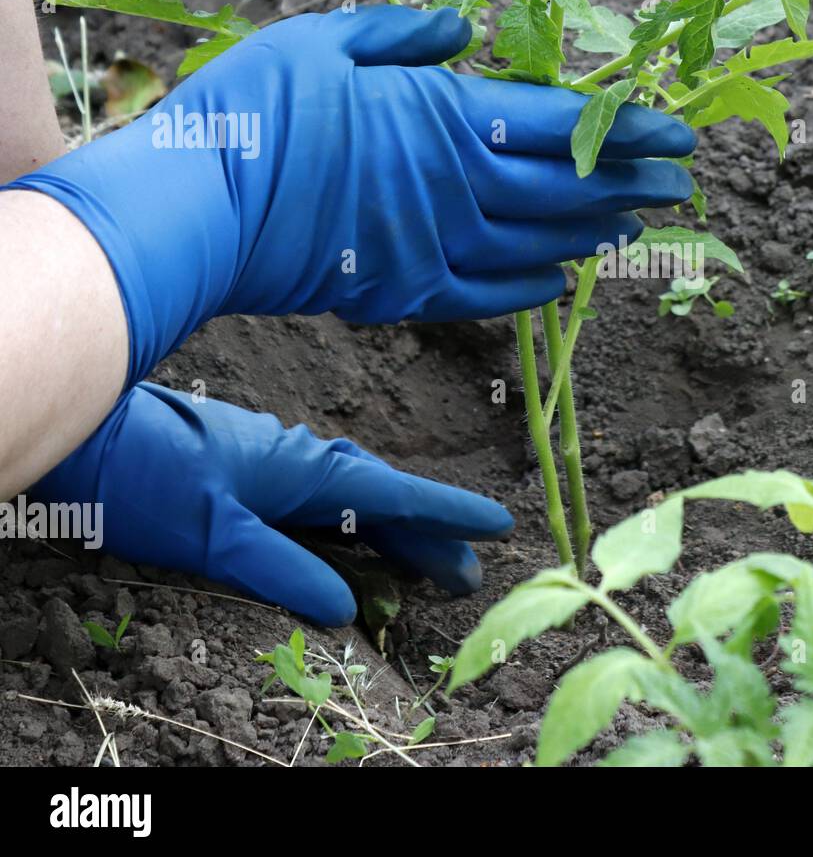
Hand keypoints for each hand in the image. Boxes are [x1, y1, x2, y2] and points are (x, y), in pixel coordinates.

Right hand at [6, 6, 693, 386]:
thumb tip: (465, 31)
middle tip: (679, 184)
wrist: (197, 208)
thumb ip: (403, 38)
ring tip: (633, 226)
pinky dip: (529, 290)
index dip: (629, 131)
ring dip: (592, 235)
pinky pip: (486, 296)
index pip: (565, 126)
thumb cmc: (255, 112)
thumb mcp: (325, 43)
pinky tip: (560, 284)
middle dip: (630, 185)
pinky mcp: (405, 293)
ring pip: (537, 245)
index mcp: (448, 121)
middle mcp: (460, 190)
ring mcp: (437, 248)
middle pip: (567, 190)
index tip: (679, 137)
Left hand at [32, 383, 513, 624]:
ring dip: (389, 530)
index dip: (446, 514)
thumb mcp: (213, 535)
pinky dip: (349, 521)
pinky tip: (345, 537)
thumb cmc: (148, 476)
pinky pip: (319, 499)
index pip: (393, 495)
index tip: (497, 524)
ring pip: (349, 499)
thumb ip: (282, 569)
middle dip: (426, 537)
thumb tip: (347, 609)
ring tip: (424, 564)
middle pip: (379, 501)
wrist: (88, 431)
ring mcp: (274, 462)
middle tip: (467, 575)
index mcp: (305, 471)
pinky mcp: (247, 469)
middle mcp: (299, 461)